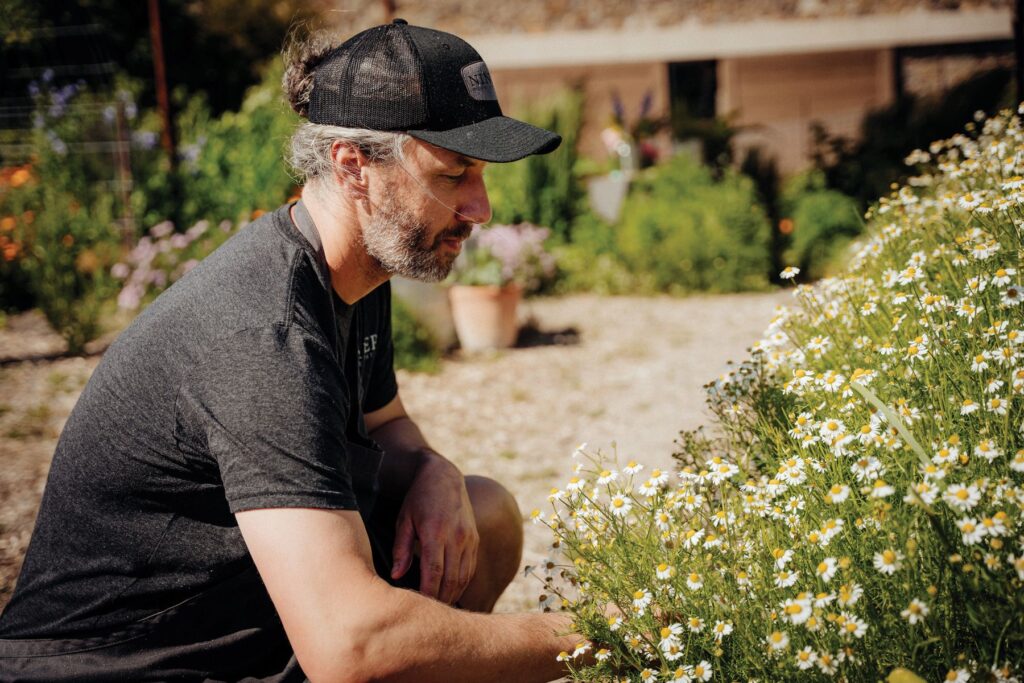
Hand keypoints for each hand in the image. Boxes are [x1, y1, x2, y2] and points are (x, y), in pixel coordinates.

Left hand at [391, 453, 478, 604]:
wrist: (444, 477)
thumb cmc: (418, 498)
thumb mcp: (404, 520)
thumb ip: (400, 548)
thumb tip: (396, 575)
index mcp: (436, 531)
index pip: (434, 571)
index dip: (428, 593)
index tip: (419, 608)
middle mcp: (456, 536)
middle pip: (451, 578)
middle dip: (440, 599)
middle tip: (428, 615)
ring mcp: (468, 538)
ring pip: (464, 576)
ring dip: (452, 594)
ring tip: (439, 608)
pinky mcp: (475, 539)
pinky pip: (470, 568)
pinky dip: (462, 583)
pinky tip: (451, 592)